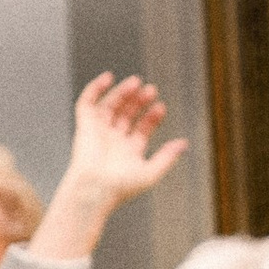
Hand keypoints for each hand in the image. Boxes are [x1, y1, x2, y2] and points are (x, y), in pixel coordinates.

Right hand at [29, 75, 187, 263]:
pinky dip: (95, 89)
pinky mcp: (84, 127)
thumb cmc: (120, 188)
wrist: (94, 190)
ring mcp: (98, 133)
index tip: (161, 107)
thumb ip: (167, 157)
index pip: (142, 128)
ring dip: (122, 93)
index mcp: (128, 152)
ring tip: (137, 82)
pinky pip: (87, 103)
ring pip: (111, 106)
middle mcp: (113, 141)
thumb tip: (185, 144)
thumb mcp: (150, 172)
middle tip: (151, 90)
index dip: (152, 117)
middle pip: (127, 114)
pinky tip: (108, 77)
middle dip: (139, 101)